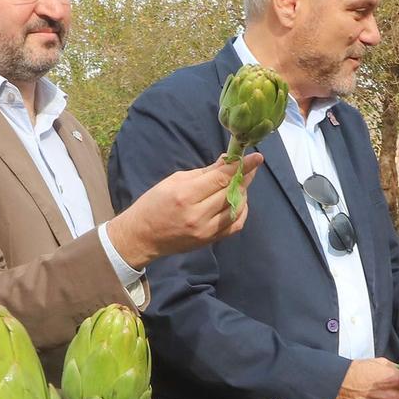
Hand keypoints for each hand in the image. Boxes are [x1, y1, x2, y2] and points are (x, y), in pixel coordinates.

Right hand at [108, 155, 263, 267]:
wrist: (142, 236)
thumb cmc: (154, 203)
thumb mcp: (174, 181)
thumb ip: (204, 172)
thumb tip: (227, 162)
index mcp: (185, 195)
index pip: (221, 178)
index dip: (241, 166)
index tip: (256, 157)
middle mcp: (198, 215)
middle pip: (231, 192)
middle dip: (244, 177)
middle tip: (250, 167)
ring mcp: (205, 231)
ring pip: (236, 208)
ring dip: (243, 193)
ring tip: (239, 184)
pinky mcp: (209, 241)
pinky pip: (235, 226)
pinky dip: (241, 212)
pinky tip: (238, 202)